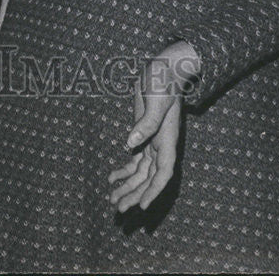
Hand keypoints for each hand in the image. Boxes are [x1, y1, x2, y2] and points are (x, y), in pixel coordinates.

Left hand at [108, 41, 199, 211]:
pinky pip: (134, 160)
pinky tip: (111, 178)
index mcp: (167, 140)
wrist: (163, 69)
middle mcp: (161, 145)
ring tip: (112, 199)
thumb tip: (129, 144)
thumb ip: (145, 124)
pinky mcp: (142, 134)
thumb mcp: (155, 101)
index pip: (163, 173)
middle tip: (119, 210)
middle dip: (135, 194)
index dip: (154, 191)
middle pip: (149, 178)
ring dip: (127, 186)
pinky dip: (123, 170)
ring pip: (140, 172)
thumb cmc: (162, 82)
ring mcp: (152, 142)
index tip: (142, 206)